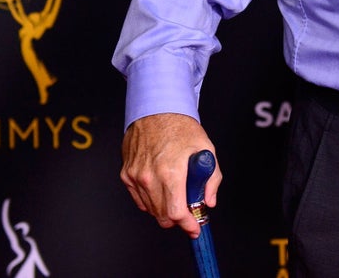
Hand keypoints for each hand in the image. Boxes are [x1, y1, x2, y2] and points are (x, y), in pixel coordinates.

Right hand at [119, 112, 221, 236]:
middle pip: (162, 216)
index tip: (194, 228)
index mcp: (171, 172)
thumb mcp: (207, 149)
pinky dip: (151, 200)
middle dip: (178, 219)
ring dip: (165, 208)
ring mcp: (135, 176)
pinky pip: (139, 199)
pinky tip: (162, 187)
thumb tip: (208, 201)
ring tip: (176, 192)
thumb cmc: (181, 128)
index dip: (187, 225)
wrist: (156, 110)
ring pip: (151, 209)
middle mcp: (150, 176)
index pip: (176, 213)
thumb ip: (212, 179)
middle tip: (189, 211)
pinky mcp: (126, 174)